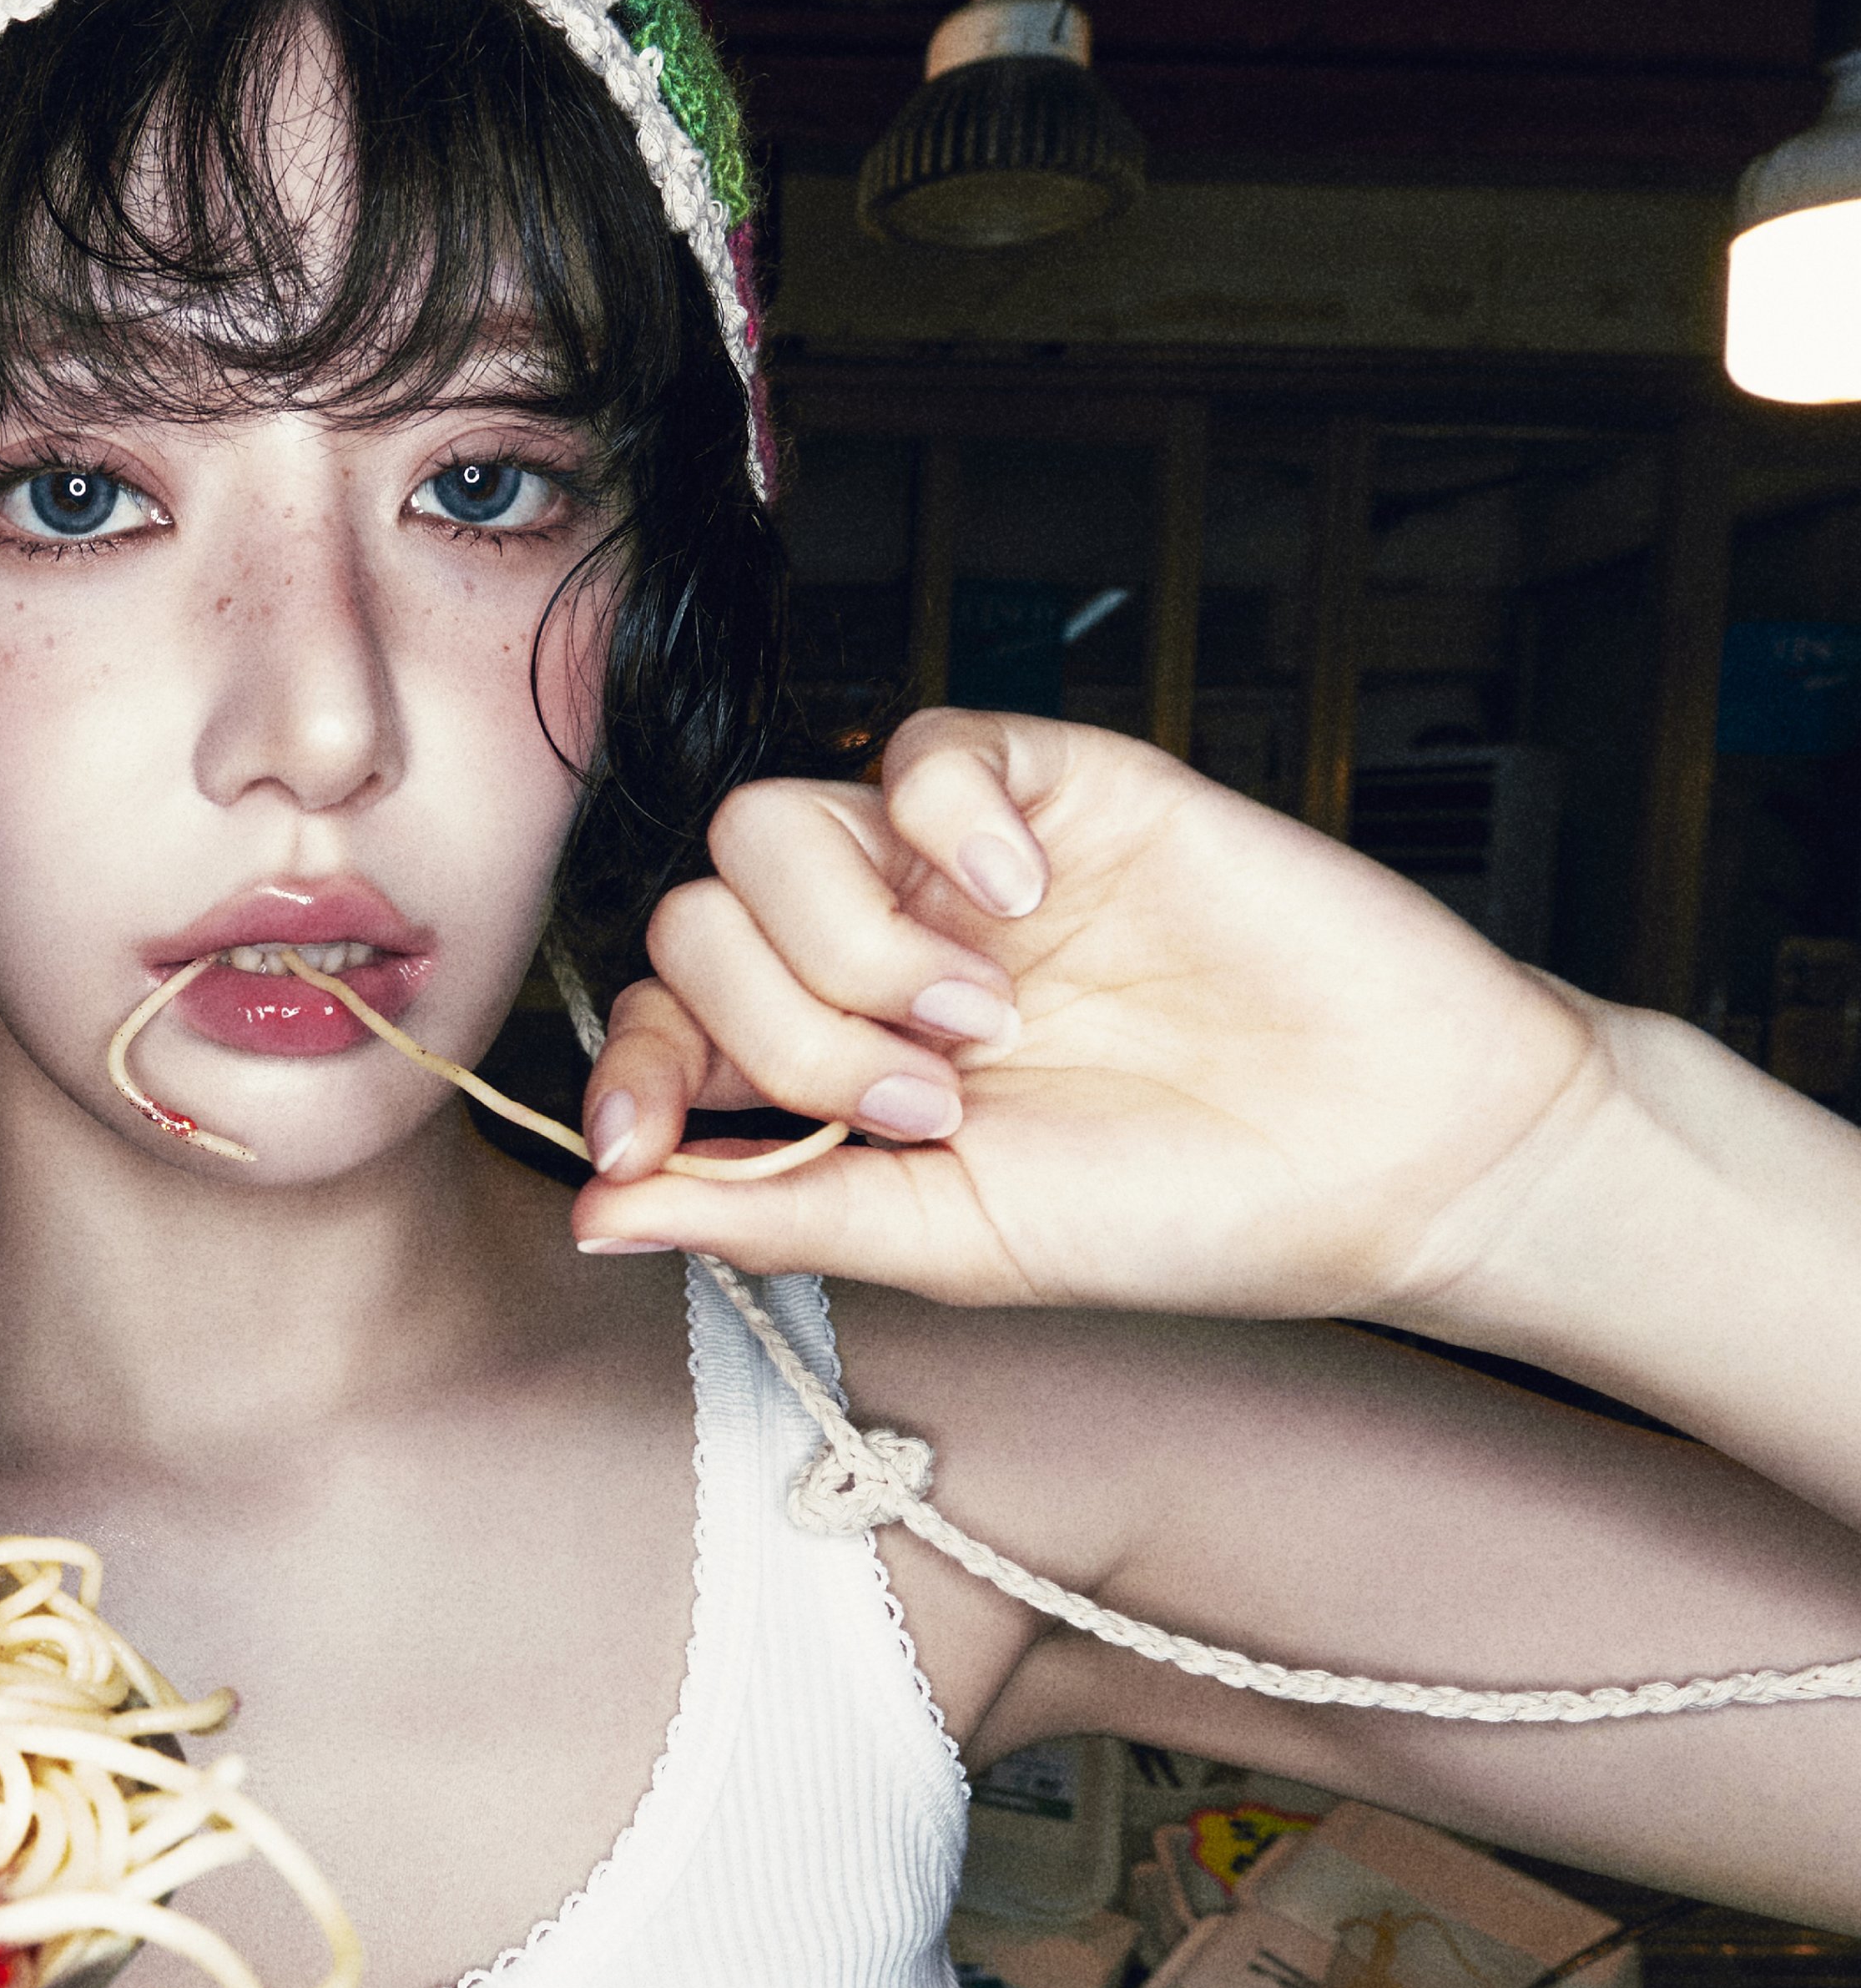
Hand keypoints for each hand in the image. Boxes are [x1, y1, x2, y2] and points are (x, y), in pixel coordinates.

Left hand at [569, 711, 1610, 1322]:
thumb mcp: (949, 1241)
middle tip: (931, 1099)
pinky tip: (1036, 901)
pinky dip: (950, 822)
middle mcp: (876, 951)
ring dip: (855, 941)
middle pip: (700, 917)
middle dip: (789, 1027)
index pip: (665, 1022)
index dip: (629, 1067)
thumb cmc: (1183, 1210)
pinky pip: (923, 747)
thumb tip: (596, 1217)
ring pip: (774, 823)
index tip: (639, 1138)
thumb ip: (771, 1214)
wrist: (1391, 1158)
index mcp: (836, 1062)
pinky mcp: (1058, 787)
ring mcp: (958, 869)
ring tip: (989, 1021)